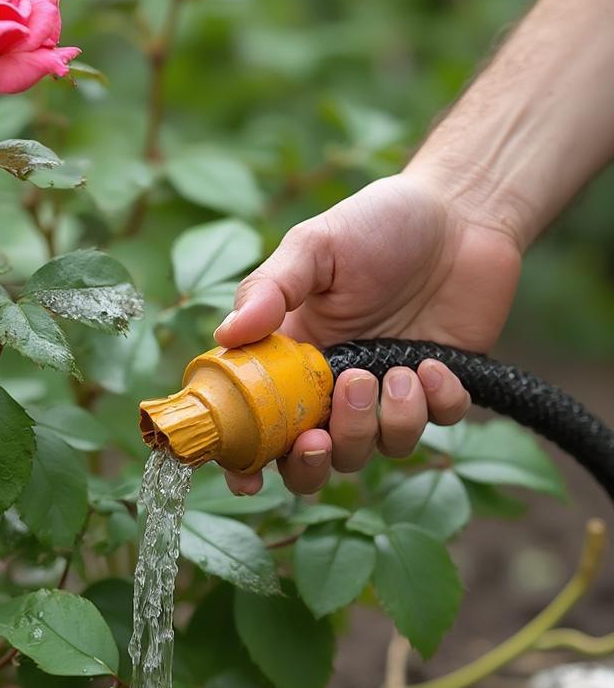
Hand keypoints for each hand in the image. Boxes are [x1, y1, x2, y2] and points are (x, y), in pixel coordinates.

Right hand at [215, 169, 522, 494]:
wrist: (461, 208)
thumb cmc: (376, 222)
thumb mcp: (314, 245)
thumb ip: (270, 289)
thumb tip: (225, 336)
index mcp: (290, 359)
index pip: (258, 426)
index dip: (248, 461)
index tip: (250, 479)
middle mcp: (333, 387)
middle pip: (316, 460)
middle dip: (320, 456)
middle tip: (331, 419)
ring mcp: (386, 393)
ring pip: (376, 450)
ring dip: (384, 422)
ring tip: (397, 371)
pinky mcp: (440, 389)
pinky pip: (438, 424)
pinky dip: (436, 404)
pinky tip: (434, 363)